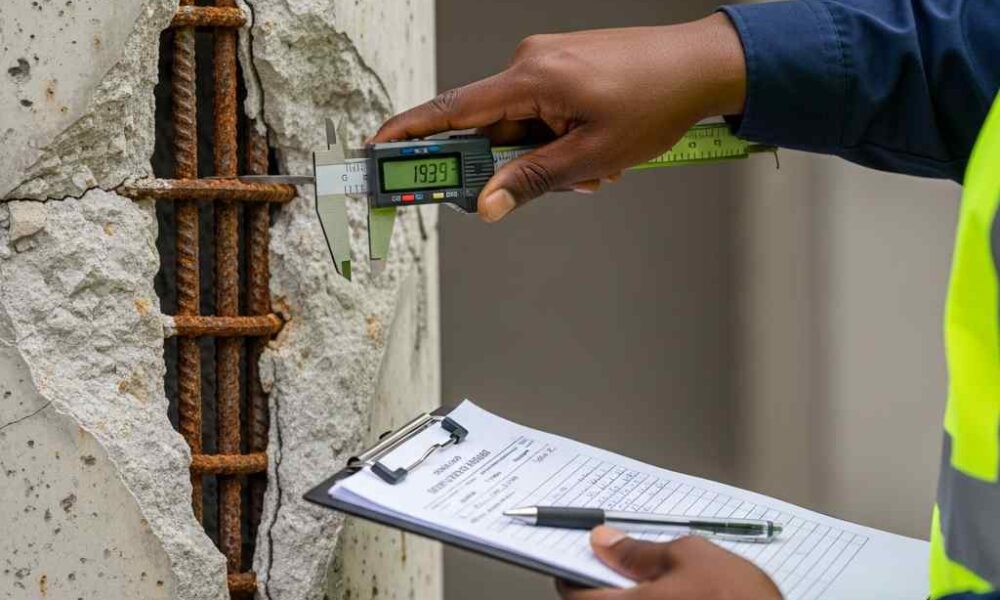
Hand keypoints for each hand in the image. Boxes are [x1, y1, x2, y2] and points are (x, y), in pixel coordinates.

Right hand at [371, 13, 745, 221]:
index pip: (451, 111)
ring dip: (547, 158)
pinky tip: (595, 154)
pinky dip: (559, 141)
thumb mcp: (590, 155)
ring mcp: (547, 64)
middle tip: (550, 184)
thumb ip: (530, 180)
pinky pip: (543, 114)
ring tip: (595, 169)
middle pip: (490, 128)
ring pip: (522, 127)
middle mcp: (530, 64)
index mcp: (529, 78)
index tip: (376, 152)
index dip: (409, 135)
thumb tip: (486, 204)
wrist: (702, 64)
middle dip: (514, 166)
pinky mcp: (563, 69)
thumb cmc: (656, 101)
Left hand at [556, 526, 782, 599]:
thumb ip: (640, 550)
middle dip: (599, 585)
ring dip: (626, 595)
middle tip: (614, 563)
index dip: (571, 569)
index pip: (572, 592)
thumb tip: (604, 540)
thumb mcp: (692, 556)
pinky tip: (668, 597)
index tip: (578, 553)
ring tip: (650, 580)